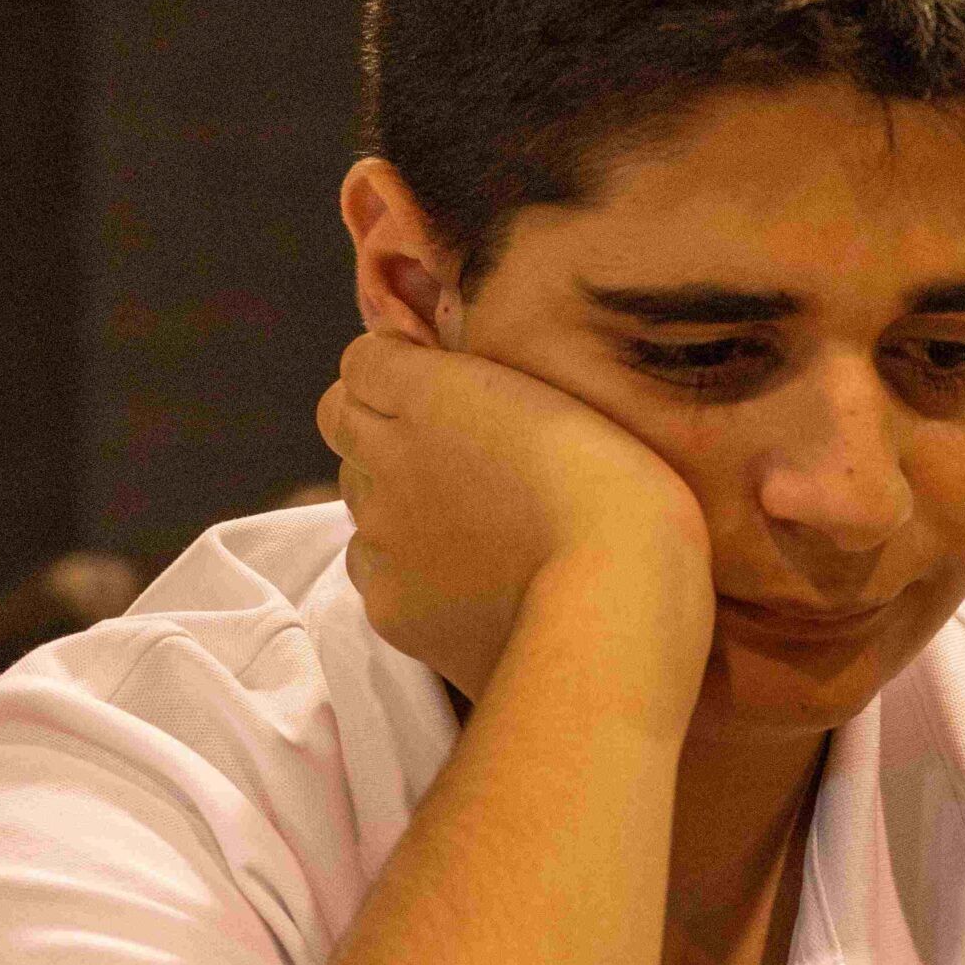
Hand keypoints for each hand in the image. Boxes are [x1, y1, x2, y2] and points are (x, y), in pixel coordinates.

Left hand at [315, 332, 713, 701]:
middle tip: (467, 463)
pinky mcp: (390, 605)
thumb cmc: (616, 494)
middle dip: (389, 434)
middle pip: (348, 428)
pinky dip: (408, 573)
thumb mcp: (564, 400)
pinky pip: (375, 574)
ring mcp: (381, 535)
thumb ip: (480, 379)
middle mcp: (387, 455)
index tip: (440, 393)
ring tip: (478, 530)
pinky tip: (472, 585)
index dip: (396, 372)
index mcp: (431, 392)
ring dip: (397, 503)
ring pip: (360, 503)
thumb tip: (423, 356)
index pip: (364, 364)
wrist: (612, 607)